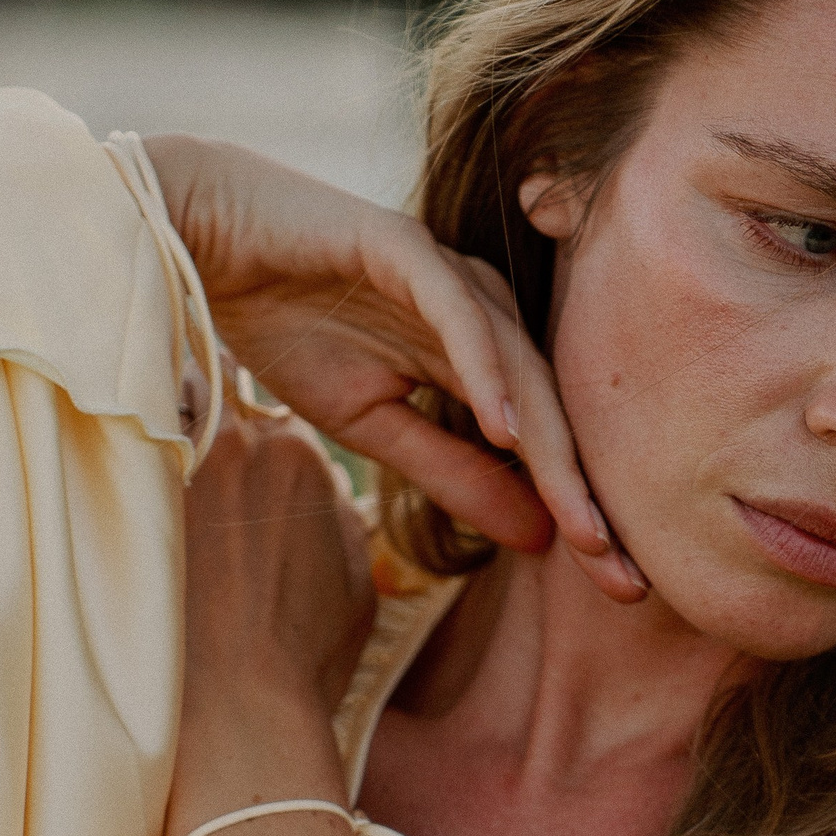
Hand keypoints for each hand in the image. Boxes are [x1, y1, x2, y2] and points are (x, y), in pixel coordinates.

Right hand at [146, 133, 645, 600]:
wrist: (209, 245)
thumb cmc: (291, 326)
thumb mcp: (377, 427)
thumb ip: (457, 475)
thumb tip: (540, 542)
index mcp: (482, 354)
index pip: (546, 444)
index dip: (581, 516)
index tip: (621, 590)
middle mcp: (483, 312)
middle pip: (553, 414)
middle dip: (589, 500)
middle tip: (626, 579)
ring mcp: (451, 276)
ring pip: (519, 371)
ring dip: (554, 451)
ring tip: (584, 526)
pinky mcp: (408, 248)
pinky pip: (459, 317)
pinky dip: (485, 373)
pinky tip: (506, 431)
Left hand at [163, 402, 378, 835]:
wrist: (235, 707)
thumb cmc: (305, 655)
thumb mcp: (358, 583)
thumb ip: (343, 519)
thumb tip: (326, 497)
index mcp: (298, 454)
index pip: (281, 421)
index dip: (271, 452)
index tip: (261, 482)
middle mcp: (234, 446)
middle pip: (222, 413)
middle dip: (221, 441)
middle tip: (215, 485)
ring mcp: (176, 472)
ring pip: (169, 432)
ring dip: (175, 455)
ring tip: (176, 501)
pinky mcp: (127, 506)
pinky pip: (127, 470)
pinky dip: (132, 487)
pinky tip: (135, 525)